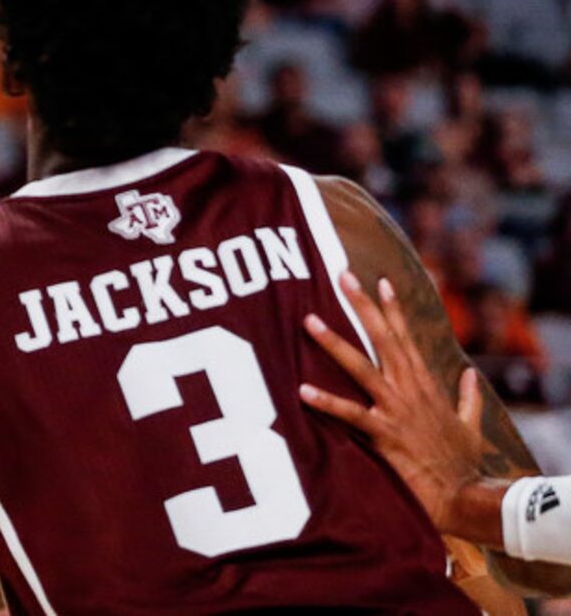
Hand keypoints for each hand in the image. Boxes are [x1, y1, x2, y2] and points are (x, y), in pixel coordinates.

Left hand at [300, 271, 486, 533]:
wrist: (467, 500)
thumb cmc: (465, 466)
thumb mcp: (471, 427)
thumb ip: (468, 398)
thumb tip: (470, 374)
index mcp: (426, 386)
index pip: (406, 338)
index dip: (394, 309)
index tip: (381, 280)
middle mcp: (409, 390)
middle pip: (383, 339)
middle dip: (363, 306)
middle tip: (342, 274)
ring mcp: (396, 410)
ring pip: (361, 367)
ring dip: (333, 343)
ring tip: (308, 319)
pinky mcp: (386, 435)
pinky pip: (352, 414)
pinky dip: (328, 402)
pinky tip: (303, 390)